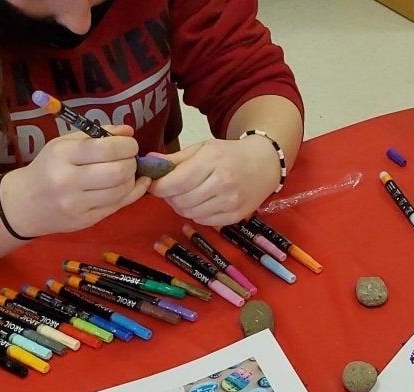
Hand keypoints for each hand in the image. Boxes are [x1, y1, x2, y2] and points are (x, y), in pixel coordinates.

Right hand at [6, 125, 149, 236]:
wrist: (26, 203)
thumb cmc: (49, 167)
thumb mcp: (65, 144)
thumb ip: (98, 134)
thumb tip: (129, 132)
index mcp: (62, 154)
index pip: (107, 149)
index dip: (127, 146)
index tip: (130, 145)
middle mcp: (67, 180)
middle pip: (118, 171)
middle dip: (132, 163)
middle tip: (130, 159)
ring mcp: (76, 203)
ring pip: (121, 190)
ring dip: (131, 179)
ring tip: (126, 172)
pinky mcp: (86, 220)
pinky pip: (118, 205)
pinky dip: (130, 193)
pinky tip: (132, 185)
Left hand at [146, 136, 279, 225]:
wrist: (264, 164)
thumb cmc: (230, 154)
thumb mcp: (203, 148)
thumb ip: (175, 159)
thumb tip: (148, 162)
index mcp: (212, 162)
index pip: (175, 183)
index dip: (158, 187)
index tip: (154, 184)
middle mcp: (223, 183)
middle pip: (180, 201)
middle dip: (169, 197)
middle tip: (172, 189)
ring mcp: (231, 202)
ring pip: (190, 213)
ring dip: (181, 206)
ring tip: (186, 195)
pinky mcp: (235, 216)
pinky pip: (203, 221)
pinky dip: (196, 214)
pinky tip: (201, 202)